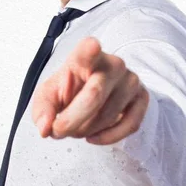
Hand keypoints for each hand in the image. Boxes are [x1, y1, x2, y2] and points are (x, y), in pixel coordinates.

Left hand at [31, 37, 148, 144]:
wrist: (93, 92)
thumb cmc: (70, 89)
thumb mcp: (49, 95)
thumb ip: (42, 110)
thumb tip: (45, 128)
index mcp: (85, 55)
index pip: (89, 49)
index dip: (91, 50)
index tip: (92, 47)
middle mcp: (113, 64)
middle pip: (94, 95)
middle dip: (72, 120)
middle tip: (58, 131)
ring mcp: (130, 80)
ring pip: (108, 116)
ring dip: (86, 131)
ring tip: (76, 129)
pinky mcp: (142, 98)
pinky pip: (129, 125)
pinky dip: (108, 137)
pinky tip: (93, 136)